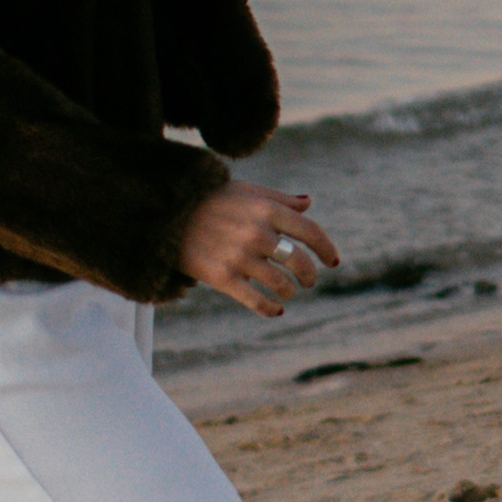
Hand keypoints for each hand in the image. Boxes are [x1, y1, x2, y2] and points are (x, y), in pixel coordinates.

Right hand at [178, 180, 342, 317]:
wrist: (169, 214)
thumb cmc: (213, 200)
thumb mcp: (248, 192)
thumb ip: (280, 199)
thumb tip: (309, 203)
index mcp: (267, 209)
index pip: (311, 232)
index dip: (327, 249)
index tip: (333, 262)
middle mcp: (257, 233)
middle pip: (300, 262)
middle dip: (309, 275)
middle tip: (309, 281)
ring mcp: (240, 257)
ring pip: (281, 284)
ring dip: (290, 292)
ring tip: (289, 292)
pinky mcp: (223, 277)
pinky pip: (256, 301)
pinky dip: (270, 309)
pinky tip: (276, 310)